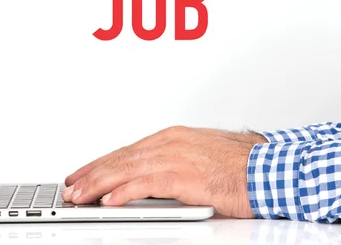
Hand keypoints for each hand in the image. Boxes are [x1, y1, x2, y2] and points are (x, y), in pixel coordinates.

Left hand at [62, 126, 266, 217]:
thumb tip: (147, 181)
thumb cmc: (238, 166)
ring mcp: (176, 157)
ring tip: (79, 195)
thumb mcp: (198, 158)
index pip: (126, 151)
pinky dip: (124, 192)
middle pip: (120, 158)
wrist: (269, 169)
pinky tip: (109, 201)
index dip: (100, 164)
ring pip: (126, 169)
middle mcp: (169, 143)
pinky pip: (146, 184)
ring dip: (98, 183)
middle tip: (71, 186)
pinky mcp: (185, 176)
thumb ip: (171, 165)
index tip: (83, 173)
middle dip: (92, 174)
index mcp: (171, 138)